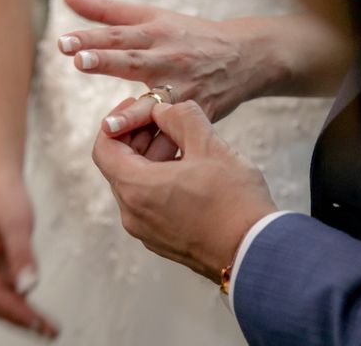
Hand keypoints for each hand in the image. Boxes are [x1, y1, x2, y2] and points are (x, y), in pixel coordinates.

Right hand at [0, 172, 57, 337]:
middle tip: (50, 332)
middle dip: (21, 320)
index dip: (18, 311)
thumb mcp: (16, 223)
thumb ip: (22, 255)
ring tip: (48, 328)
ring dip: (23, 315)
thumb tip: (29, 288)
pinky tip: (38, 311)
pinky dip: (23, 302)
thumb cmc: (5, 197)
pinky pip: (9, 290)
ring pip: (2, 300)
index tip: (39, 324)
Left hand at [59, 0, 288, 135]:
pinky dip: (162, 144)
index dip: (91, 38)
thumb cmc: (189, 34)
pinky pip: (176, 131)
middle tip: (81, 62)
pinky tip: (145, 165)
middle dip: (107, 61)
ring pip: (156, 104)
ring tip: (109, 126)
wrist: (244, 56)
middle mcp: (168, 58)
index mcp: (155, 33)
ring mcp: (184, 88)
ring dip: (133, 116)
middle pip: (134, 60)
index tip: (63, 43)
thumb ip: (106, 10)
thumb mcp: (153, 16)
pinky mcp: (198, 111)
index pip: (118, 34)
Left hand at [92, 100, 277, 282]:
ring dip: (152, 158)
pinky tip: (189, 169)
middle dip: (140, 136)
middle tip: (167, 119)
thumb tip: (163, 110)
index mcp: (136, 188)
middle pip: (120, 165)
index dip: (117, 120)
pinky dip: (160, 180)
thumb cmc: (233, 200)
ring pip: (137, 184)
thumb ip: (181, 117)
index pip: (104, 147)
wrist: (256, 252)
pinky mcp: (162, 240)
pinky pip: (150, 203)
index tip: (139, 107)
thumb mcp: (209, 145)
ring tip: (184, 142)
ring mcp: (146, 231)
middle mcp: (132, 214)